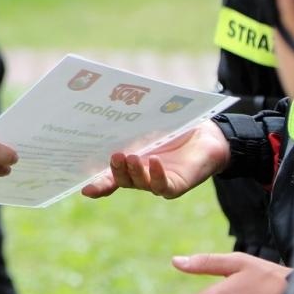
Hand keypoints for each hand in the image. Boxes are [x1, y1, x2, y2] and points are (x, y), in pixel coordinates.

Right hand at [80, 119, 230, 198]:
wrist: (208, 134)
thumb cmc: (176, 126)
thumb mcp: (150, 125)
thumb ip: (132, 123)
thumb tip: (110, 105)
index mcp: (130, 162)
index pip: (110, 177)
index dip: (98, 184)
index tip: (85, 189)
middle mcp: (142, 175)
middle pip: (122, 181)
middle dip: (115, 171)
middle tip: (114, 155)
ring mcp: (158, 182)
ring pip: (140, 184)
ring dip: (134, 172)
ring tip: (132, 156)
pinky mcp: (176, 185)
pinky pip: (163, 186)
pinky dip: (157, 176)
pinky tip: (155, 161)